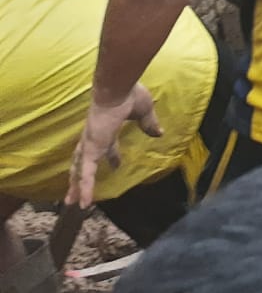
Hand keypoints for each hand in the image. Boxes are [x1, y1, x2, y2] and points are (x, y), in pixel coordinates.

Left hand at [69, 85, 162, 207]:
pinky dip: (85, 189)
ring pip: (79, 170)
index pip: (107, 147)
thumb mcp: (144, 111)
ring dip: (75, 186)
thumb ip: (149, 123)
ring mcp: (91, 144)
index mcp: (105, 128)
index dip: (112, 156)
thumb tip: (160, 133)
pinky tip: (84, 204)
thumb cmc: (129, 94)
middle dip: (80, 175)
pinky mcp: (91, 150)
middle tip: (77, 188)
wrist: (116, 88)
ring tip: (70, 203)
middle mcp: (94, 138)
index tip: (116, 165)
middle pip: (83, 161)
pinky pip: (87, 174)